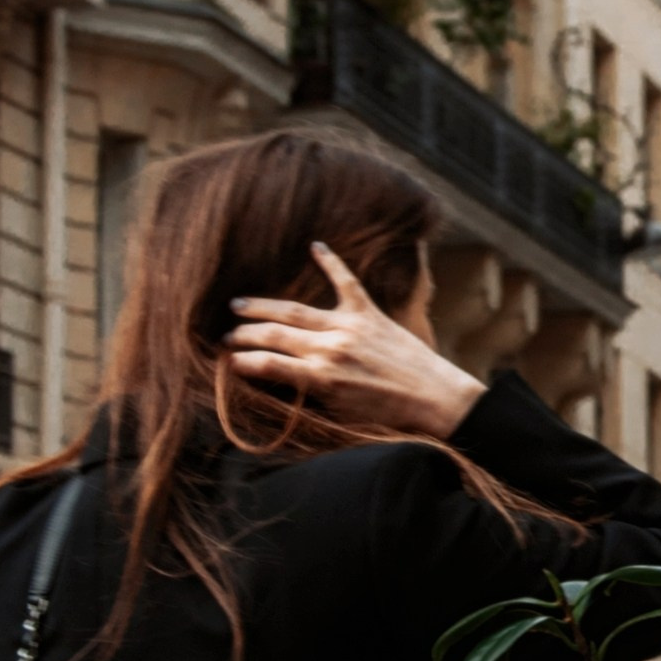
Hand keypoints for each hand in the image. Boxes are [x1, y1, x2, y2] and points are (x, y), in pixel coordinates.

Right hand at [224, 243, 483, 438]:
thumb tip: (277, 381)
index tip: (227, 361)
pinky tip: (316, 246)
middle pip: (274, 336)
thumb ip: (308, 393)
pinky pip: (346, 282)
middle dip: (244, 335)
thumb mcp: (340, 412)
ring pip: (295, 311)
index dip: (242, 362)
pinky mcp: (370, 314)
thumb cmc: (387, 415)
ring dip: (263, 306)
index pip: (268, 366)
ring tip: (238, 304)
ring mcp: (349, 327)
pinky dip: (332, 262)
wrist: (435, 399)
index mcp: (321, 378)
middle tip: (224, 335)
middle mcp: (330, 349)